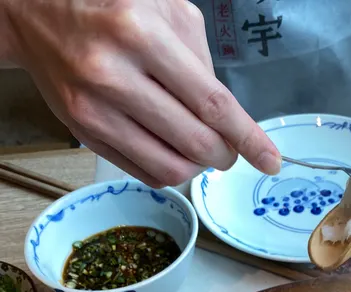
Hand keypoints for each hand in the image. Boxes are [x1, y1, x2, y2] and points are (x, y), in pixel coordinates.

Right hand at [2, 0, 280, 185]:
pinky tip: (169, 148)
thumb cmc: (110, 5)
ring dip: (196, 167)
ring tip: (198, 148)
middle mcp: (114, 74)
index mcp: (141, 33)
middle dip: (224, 154)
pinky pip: (142, 172)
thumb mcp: (164, 7)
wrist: (35, 12)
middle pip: (195, 143)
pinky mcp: (83, 132)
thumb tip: (228, 118)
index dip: (247, 139)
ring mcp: (94, 109)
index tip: (270, 161)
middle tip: (228, 148)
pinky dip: (167, 169)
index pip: (212, 104)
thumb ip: (201, 60)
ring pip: (170, 168)